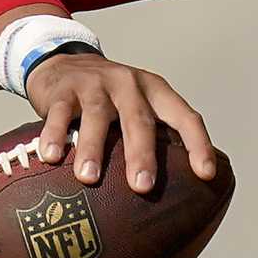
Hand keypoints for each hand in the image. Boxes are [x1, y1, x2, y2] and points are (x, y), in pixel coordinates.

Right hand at [26, 52, 217, 192]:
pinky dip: (54, 134)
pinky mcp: (63, 89)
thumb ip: (153, 137)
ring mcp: (96, 84)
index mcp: (156, 92)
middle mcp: (130, 84)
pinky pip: (59, 113)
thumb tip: (175, 195)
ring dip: (93, 148)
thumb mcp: (137, 107)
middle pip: (140, 120)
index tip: (205, 174)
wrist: (64, 63)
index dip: (198, 144)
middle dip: (142, 154)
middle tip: (142, 186)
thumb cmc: (109, 99)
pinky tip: (51, 157)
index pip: (185, 116)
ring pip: (97, 116)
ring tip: (89, 178)